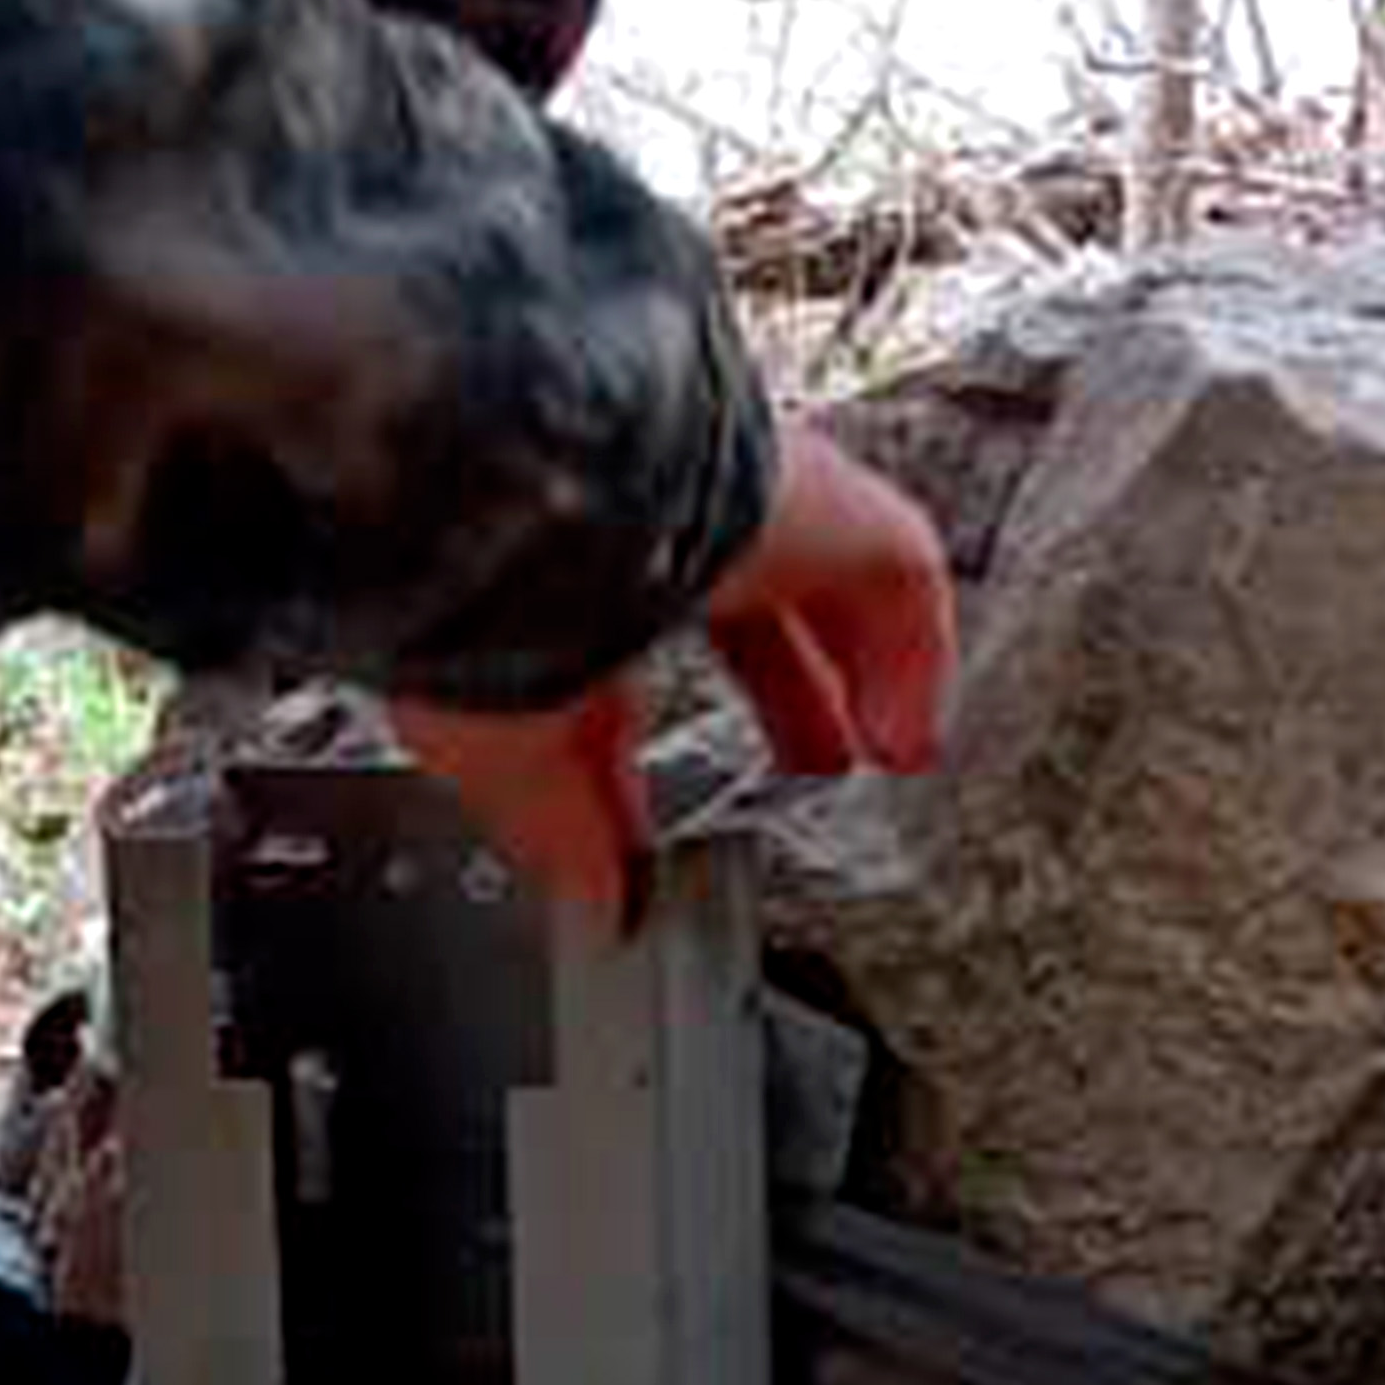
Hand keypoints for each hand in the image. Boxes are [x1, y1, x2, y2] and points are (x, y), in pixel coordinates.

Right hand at [389, 424, 954, 920]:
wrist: (519, 482)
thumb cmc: (475, 595)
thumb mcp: (508, 746)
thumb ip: (562, 827)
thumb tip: (593, 902)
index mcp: (564, 567)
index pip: (621, 647)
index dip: (640, 733)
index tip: (649, 795)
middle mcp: (663, 519)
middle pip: (748, 607)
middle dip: (780, 690)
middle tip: (806, 749)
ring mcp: (751, 501)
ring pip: (828, 580)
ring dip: (851, 675)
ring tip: (882, 749)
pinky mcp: (831, 502)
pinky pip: (898, 575)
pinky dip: (909, 664)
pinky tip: (909, 738)